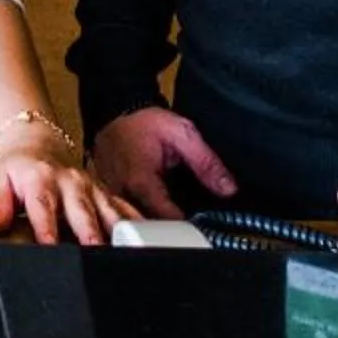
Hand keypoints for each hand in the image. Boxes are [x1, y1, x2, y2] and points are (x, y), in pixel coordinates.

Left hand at [0, 129, 133, 244]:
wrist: (37, 142)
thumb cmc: (18, 168)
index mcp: (40, 180)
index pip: (43, 206)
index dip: (46, 226)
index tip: (50, 245)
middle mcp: (70, 183)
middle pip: (82, 210)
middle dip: (89, 232)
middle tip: (95, 250)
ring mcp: (91, 187)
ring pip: (108, 210)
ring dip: (119, 230)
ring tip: (129, 249)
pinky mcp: (104, 191)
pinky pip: (124, 207)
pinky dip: (137, 221)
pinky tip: (150, 237)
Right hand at [88, 106, 237, 218]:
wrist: (117, 110)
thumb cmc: (145, 121)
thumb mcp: (183, 135)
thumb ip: (207, 163)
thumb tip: (228, 188)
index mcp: (141, 181)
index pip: (165, 219)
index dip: (185, 226)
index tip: (199, 226)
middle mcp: (122, 193)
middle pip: (149, 225)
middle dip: (169, 227)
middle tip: (188, 220)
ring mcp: (113, 195)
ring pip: (136, 220)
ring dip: (154, 220)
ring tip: (170, 210)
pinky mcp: (110, 194)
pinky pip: (127, 211)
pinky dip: (141, 211)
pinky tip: (153, 203)